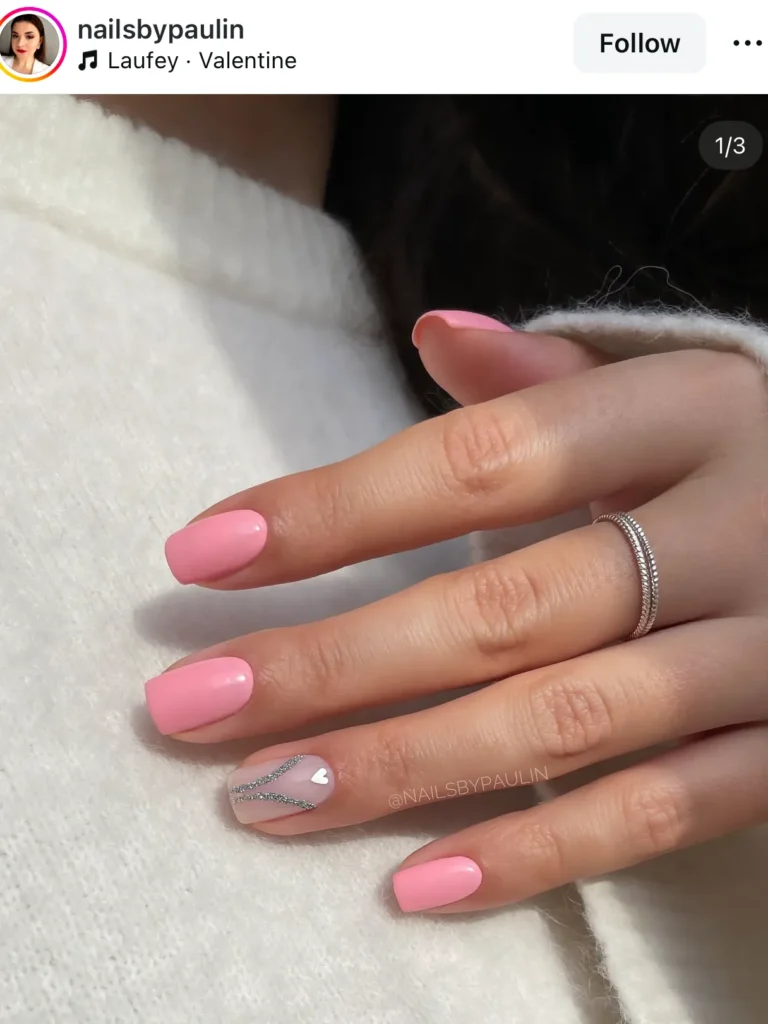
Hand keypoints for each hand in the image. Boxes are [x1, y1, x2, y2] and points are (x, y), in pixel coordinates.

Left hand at [144, 310, 767, 913]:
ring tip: (266, 794)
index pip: (484, 460)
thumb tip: (434, 331)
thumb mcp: (665, 397)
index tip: (204, 553)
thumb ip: (547, 378)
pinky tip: (419, 883)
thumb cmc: (735, 459)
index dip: (338, 510)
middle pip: (505, 608)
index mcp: (690, 416)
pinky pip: (663, 813)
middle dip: (336, 663)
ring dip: (405, 766)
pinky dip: (542, 853)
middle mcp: (734, 530)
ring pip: (567, 719)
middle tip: (194, 702)